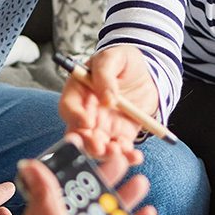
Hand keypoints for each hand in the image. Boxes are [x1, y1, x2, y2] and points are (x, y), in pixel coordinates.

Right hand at [57, 45, 157, 160]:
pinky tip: (134, 156)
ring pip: (97, 147)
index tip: (88, 122)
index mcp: (79, 92)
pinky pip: (120, 150)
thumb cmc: (123, 60)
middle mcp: (86, 113)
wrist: (146, 72)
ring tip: (118, 151)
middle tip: (99, 146)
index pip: (68, 107)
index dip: (75, 117)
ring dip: (105, 154)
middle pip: (79, 134)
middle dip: (87, 143)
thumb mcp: (113, 58)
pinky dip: (126, 156)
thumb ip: (105, 74)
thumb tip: (107, 98)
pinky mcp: (121, 135)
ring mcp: (103, 127)